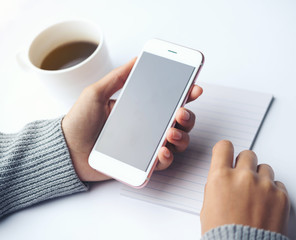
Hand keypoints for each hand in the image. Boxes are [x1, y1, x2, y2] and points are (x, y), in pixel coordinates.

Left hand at [62, 58, 202, 181]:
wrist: (67, 151)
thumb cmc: (79, 122)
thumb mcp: (96, 93)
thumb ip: (117, 77)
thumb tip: (136, 60)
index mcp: (140, 109)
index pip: (169, 100)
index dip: (185, 94)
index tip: (193, 87)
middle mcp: (148, 126)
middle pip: (179, 122)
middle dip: (187, 116)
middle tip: (180, 112)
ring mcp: (147, 145)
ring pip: (177, 141)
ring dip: (181, 136)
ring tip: (170, 133)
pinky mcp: (142, 163)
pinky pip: (163, 162)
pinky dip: (167, 157)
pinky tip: (161, 151)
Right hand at [200, 140, 289, 234]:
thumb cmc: (224, 236)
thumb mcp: (208, 209)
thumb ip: (215, 187)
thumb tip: (223, 178)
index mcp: (221, 178)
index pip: (224, 147)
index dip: (225, 150)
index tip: (227, 154)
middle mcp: (243, 177)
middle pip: (248, 154)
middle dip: (244, 164)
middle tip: (243, 178)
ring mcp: (264, 186)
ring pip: (265, 168)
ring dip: (260, 177)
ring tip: (256, 195)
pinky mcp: (281, 197)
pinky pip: (278, 184)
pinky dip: (273, 191)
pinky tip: (266, 204)